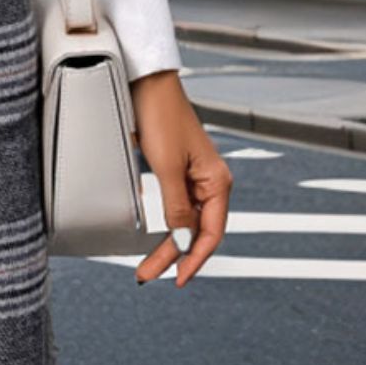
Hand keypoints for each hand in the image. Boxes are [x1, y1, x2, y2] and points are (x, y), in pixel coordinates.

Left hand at [130, 69, 232, 286]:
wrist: (147, 86)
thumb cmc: (161, 117)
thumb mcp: (167, 167)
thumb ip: (175, 206)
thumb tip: (181, 239)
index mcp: (217, 181)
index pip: (211, 233)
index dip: (195, 259)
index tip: (178, 279)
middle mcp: (210, 182)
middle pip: (196, 231)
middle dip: (174, 256)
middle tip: (148, 275)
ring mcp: (193, 177)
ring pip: (184, 222)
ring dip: (168, 243)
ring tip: (148, 264)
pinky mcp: (177, 171)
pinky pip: (176, 207)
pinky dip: (165, 225)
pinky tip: (156, 236)